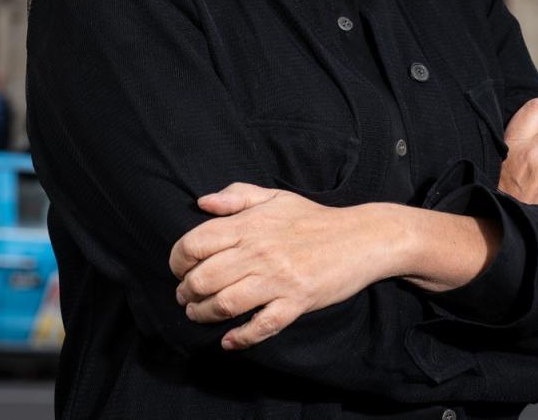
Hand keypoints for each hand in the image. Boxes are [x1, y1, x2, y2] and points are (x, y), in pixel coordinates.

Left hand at [169, 183, 382, 349]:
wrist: (359, 237)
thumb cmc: (312, 218)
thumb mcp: (274, 197)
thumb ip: (236, 196)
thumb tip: (202, 203)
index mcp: (250, 224)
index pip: (197, 242)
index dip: (178, 259)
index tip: (179, 268)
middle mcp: (259, 251)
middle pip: (204, 277)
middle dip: (186, 291)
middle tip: (184, 296)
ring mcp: (278, 279)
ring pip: (225, 304)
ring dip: (204, 314)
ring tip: (197, 314)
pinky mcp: (296, 302)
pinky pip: (261, 325)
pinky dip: (240, 337)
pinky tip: (229, 340)